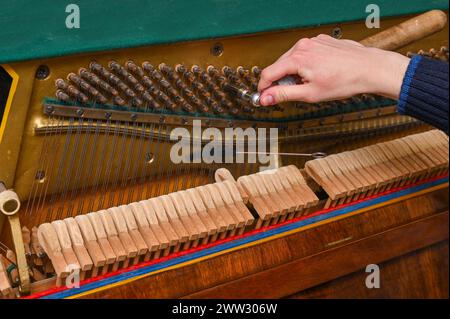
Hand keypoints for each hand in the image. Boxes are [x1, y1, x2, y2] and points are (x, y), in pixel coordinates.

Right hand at [257, 34, 409, 105]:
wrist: (370, 69)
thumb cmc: (345, 80)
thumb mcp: (310, 93)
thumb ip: (283, 94)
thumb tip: (265, 97)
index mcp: (297, 57)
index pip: (268, 73)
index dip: (264, 87)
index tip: (264, 97)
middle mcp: (303, 45)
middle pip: (279, 66)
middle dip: (281, 81)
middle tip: (293, 94)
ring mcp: (313, 41)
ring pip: (292, 60)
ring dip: (294, 74)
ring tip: (310, 84)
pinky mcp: (322, 41)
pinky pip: (305, 54)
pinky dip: (306, 66)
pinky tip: (319, 74)